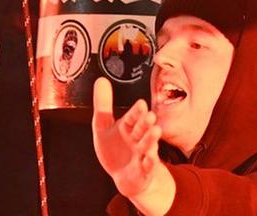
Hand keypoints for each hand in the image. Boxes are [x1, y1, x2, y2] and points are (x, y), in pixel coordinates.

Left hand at [92, 77, 175, 214]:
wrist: (126, 177)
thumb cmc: (116, 150)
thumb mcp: (103, 127)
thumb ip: (103, 104)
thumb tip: (101, 80)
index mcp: (127, 128)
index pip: (132, 117)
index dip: (136, 111)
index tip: (140, 103)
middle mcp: (137, 140)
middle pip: (141, 130)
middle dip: (145, 123)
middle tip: (149, 115)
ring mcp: (142, 156)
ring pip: (147, 146)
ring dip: (151, 139)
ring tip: (155, 131)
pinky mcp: (144, 171)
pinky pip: (148, 167)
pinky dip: (150, 162)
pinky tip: (150, 157)